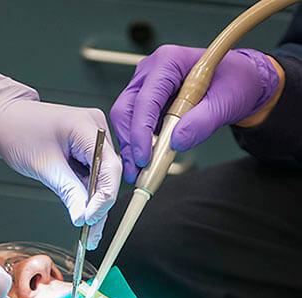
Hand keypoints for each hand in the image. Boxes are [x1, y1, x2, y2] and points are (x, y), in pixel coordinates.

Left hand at [0, 73, 121, 249]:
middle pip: (108, 174)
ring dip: (94, 203)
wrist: (3, 120)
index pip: (109, 167)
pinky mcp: (85, 147)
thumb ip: (69, 192)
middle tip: (91, 233)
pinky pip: (92, 174)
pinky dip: (86, 194)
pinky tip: (83, 213)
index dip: (104, 197)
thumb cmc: (18, 133)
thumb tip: (83, 218)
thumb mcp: (45, 167)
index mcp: (88, 126)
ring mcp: (91, 137)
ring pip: (101, 177)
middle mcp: (96, 128)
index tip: (90, 219)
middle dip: (99, 205)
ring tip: (88, 231)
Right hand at [110, 45, 279, 182]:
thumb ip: (202, 121)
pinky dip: (137, 145)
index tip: (144, 158)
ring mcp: (144, 87)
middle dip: (130, 143)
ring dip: (130, 147)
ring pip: (124, 120)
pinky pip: (133, 126)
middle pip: (125, 110)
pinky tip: (144, 161)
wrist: (237, 84)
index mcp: (168, 62)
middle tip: (137, 170)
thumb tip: (177, 141)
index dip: (141, 132)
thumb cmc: (234, 82)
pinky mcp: (144, 103)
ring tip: (138, 171)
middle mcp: (150, 73)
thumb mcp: (226, 102)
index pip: (145, 100)